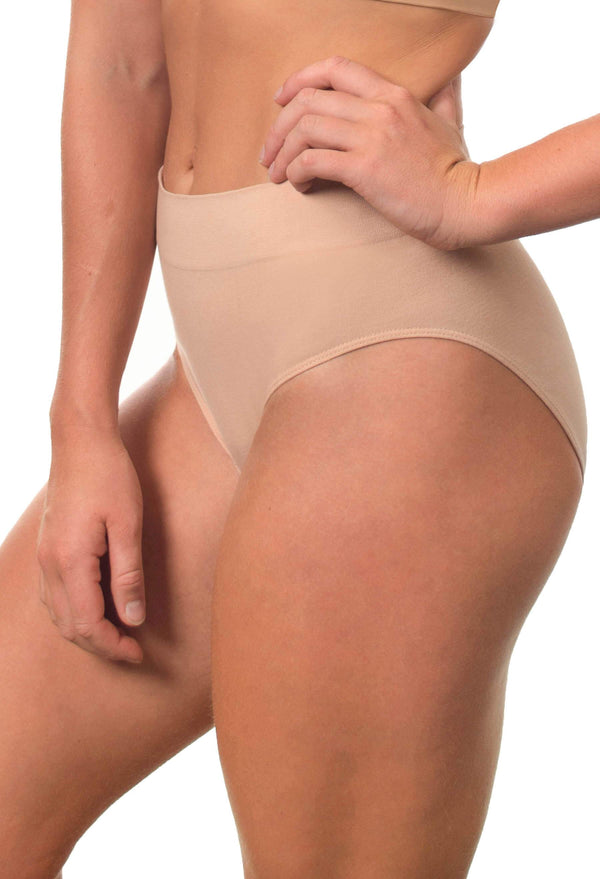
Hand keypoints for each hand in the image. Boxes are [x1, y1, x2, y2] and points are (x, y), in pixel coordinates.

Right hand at [36, 425, 145, 663]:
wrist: (81, 441)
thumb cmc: (110, 476)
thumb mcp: (128, 525)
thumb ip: (129, 575)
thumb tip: (133, 618)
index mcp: (70, 561)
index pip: (87, 624)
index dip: (113, 645)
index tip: (138, 653)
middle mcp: (50, 564)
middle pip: (68, 626)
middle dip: (99, 644)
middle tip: (132, 649)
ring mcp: (44, 556)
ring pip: (57, 614)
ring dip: (85, 630)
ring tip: (118, 633)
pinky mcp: (47, 547)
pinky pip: (53, 595)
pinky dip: (73, 611)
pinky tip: (96, 607)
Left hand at [259, 55, 480, 250]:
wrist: (468, 203)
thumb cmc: (456, 170)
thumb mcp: (450, 121)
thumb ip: (444, 95)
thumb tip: (449, 75)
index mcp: (394, 94)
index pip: (335, 68)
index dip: (299, 80)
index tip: (281, 102)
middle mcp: (380, 109)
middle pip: (308, 100)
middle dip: (278, 127)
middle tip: (269, 153)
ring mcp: (372, 138)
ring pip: (305, 129)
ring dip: (282, 153)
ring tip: (277, 175)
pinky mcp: (365, 170)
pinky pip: (313, 161)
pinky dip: (296, 174)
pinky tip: (299, 187)